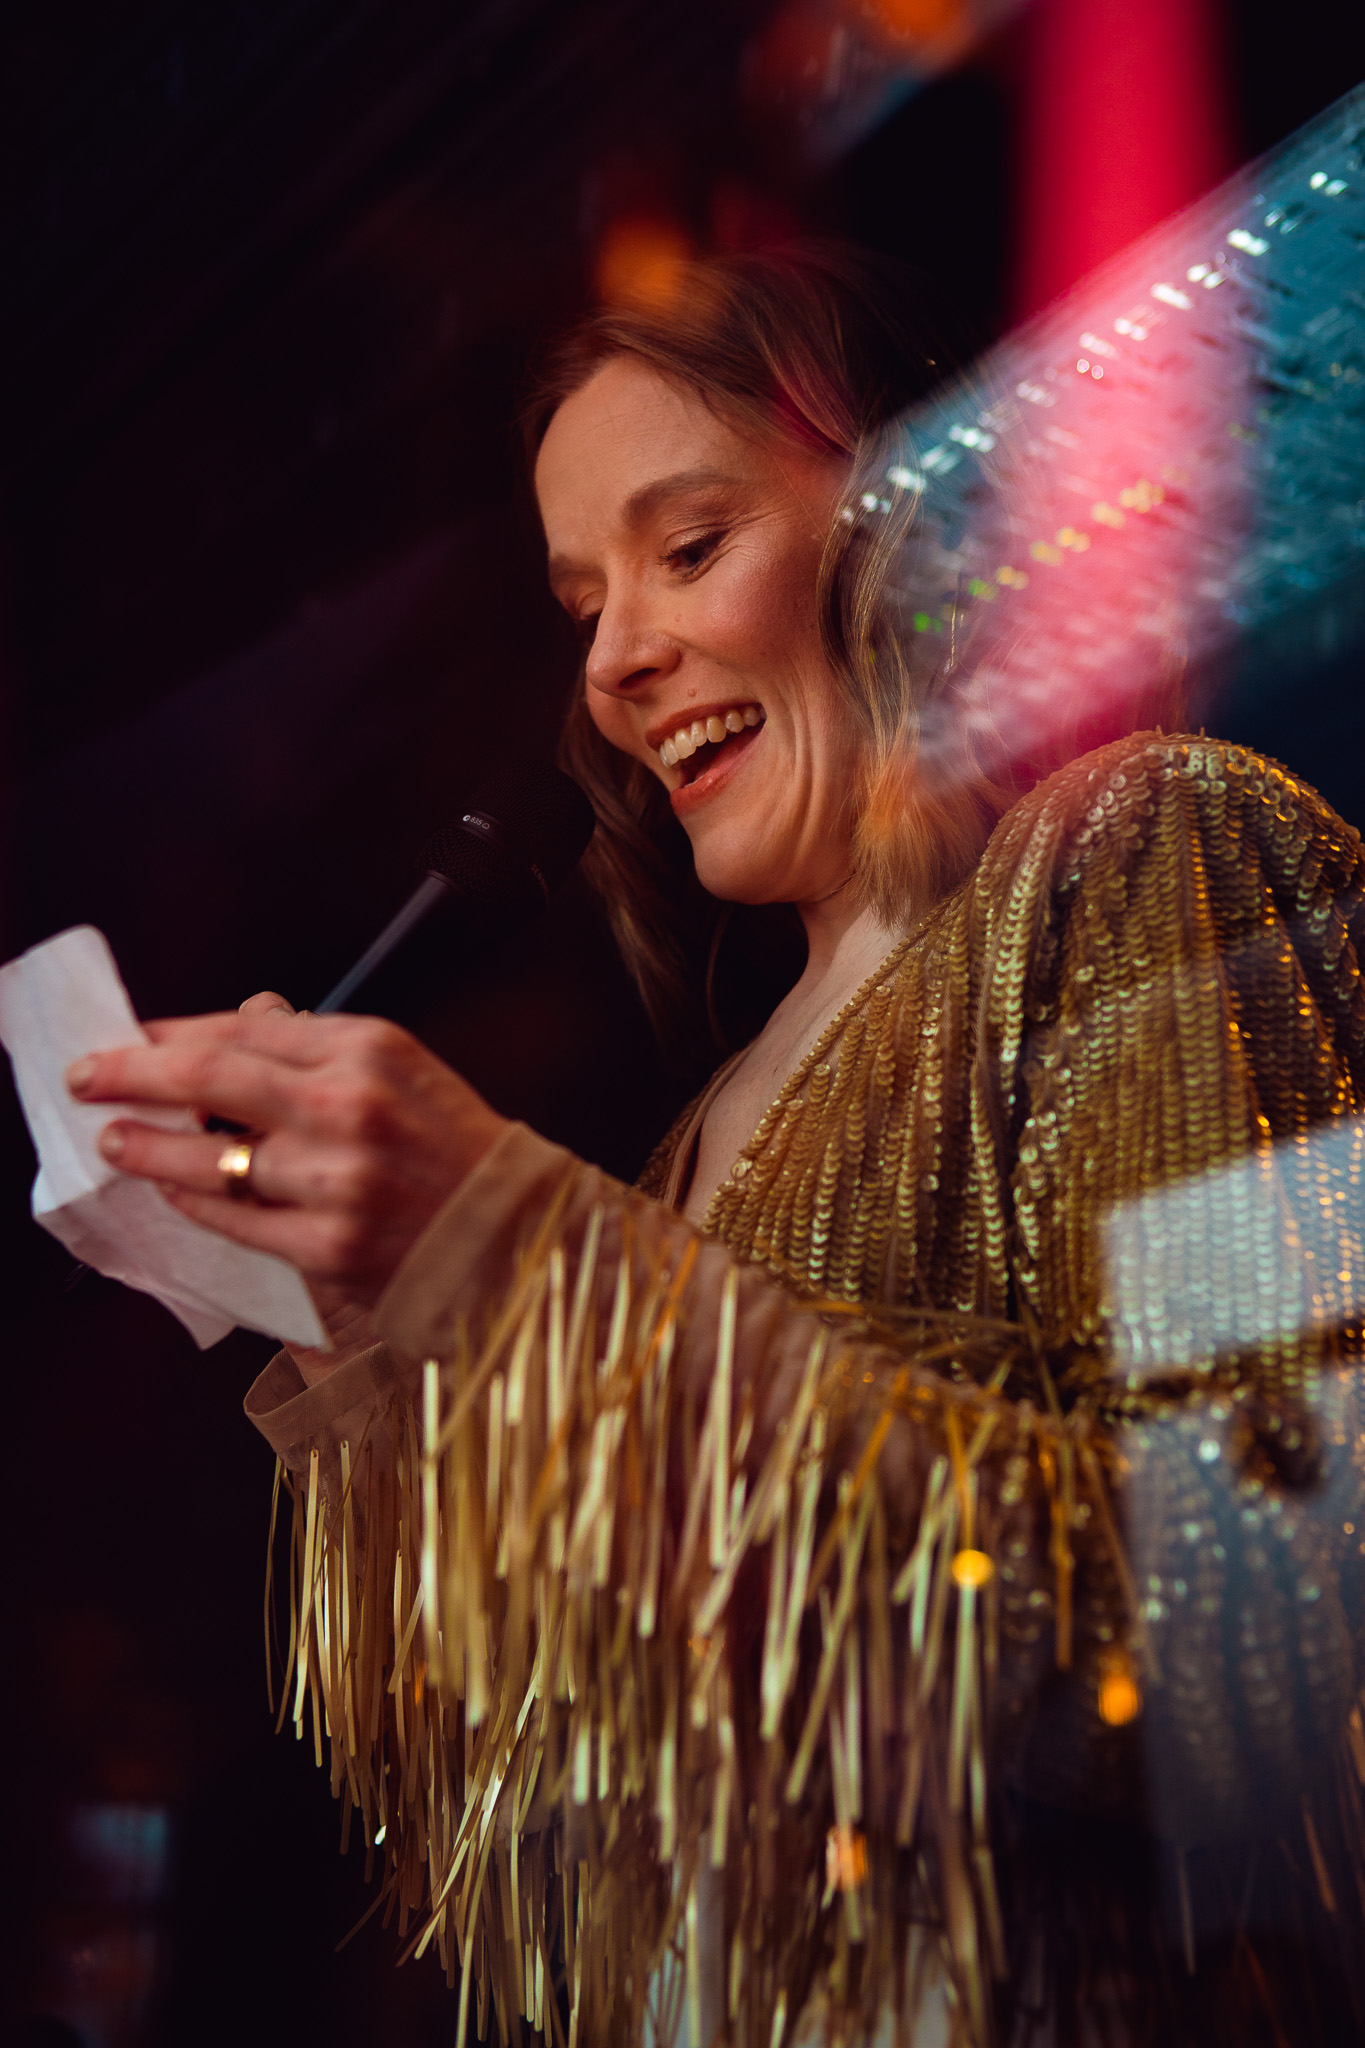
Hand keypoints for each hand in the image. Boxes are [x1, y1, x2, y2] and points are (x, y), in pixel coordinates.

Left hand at [66, 992, 507, 1306]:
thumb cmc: (452, 1148)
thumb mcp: (400, 1066)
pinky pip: (235, 1218)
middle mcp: (350, 1105)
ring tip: (116, 1141)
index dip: (173, 1032)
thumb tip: (231, 1027)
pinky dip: (195, 1200)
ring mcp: (337, 1179)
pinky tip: (174, 1188)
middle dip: (133, 1073)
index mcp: (370, 1047)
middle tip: (88, 1077)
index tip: (129, 1036)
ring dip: (149, 1147)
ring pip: (212, 1156)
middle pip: (211, 1076)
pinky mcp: (328, 1245)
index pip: (244, 1026)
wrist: (515, 1235)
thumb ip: (316, 1045)